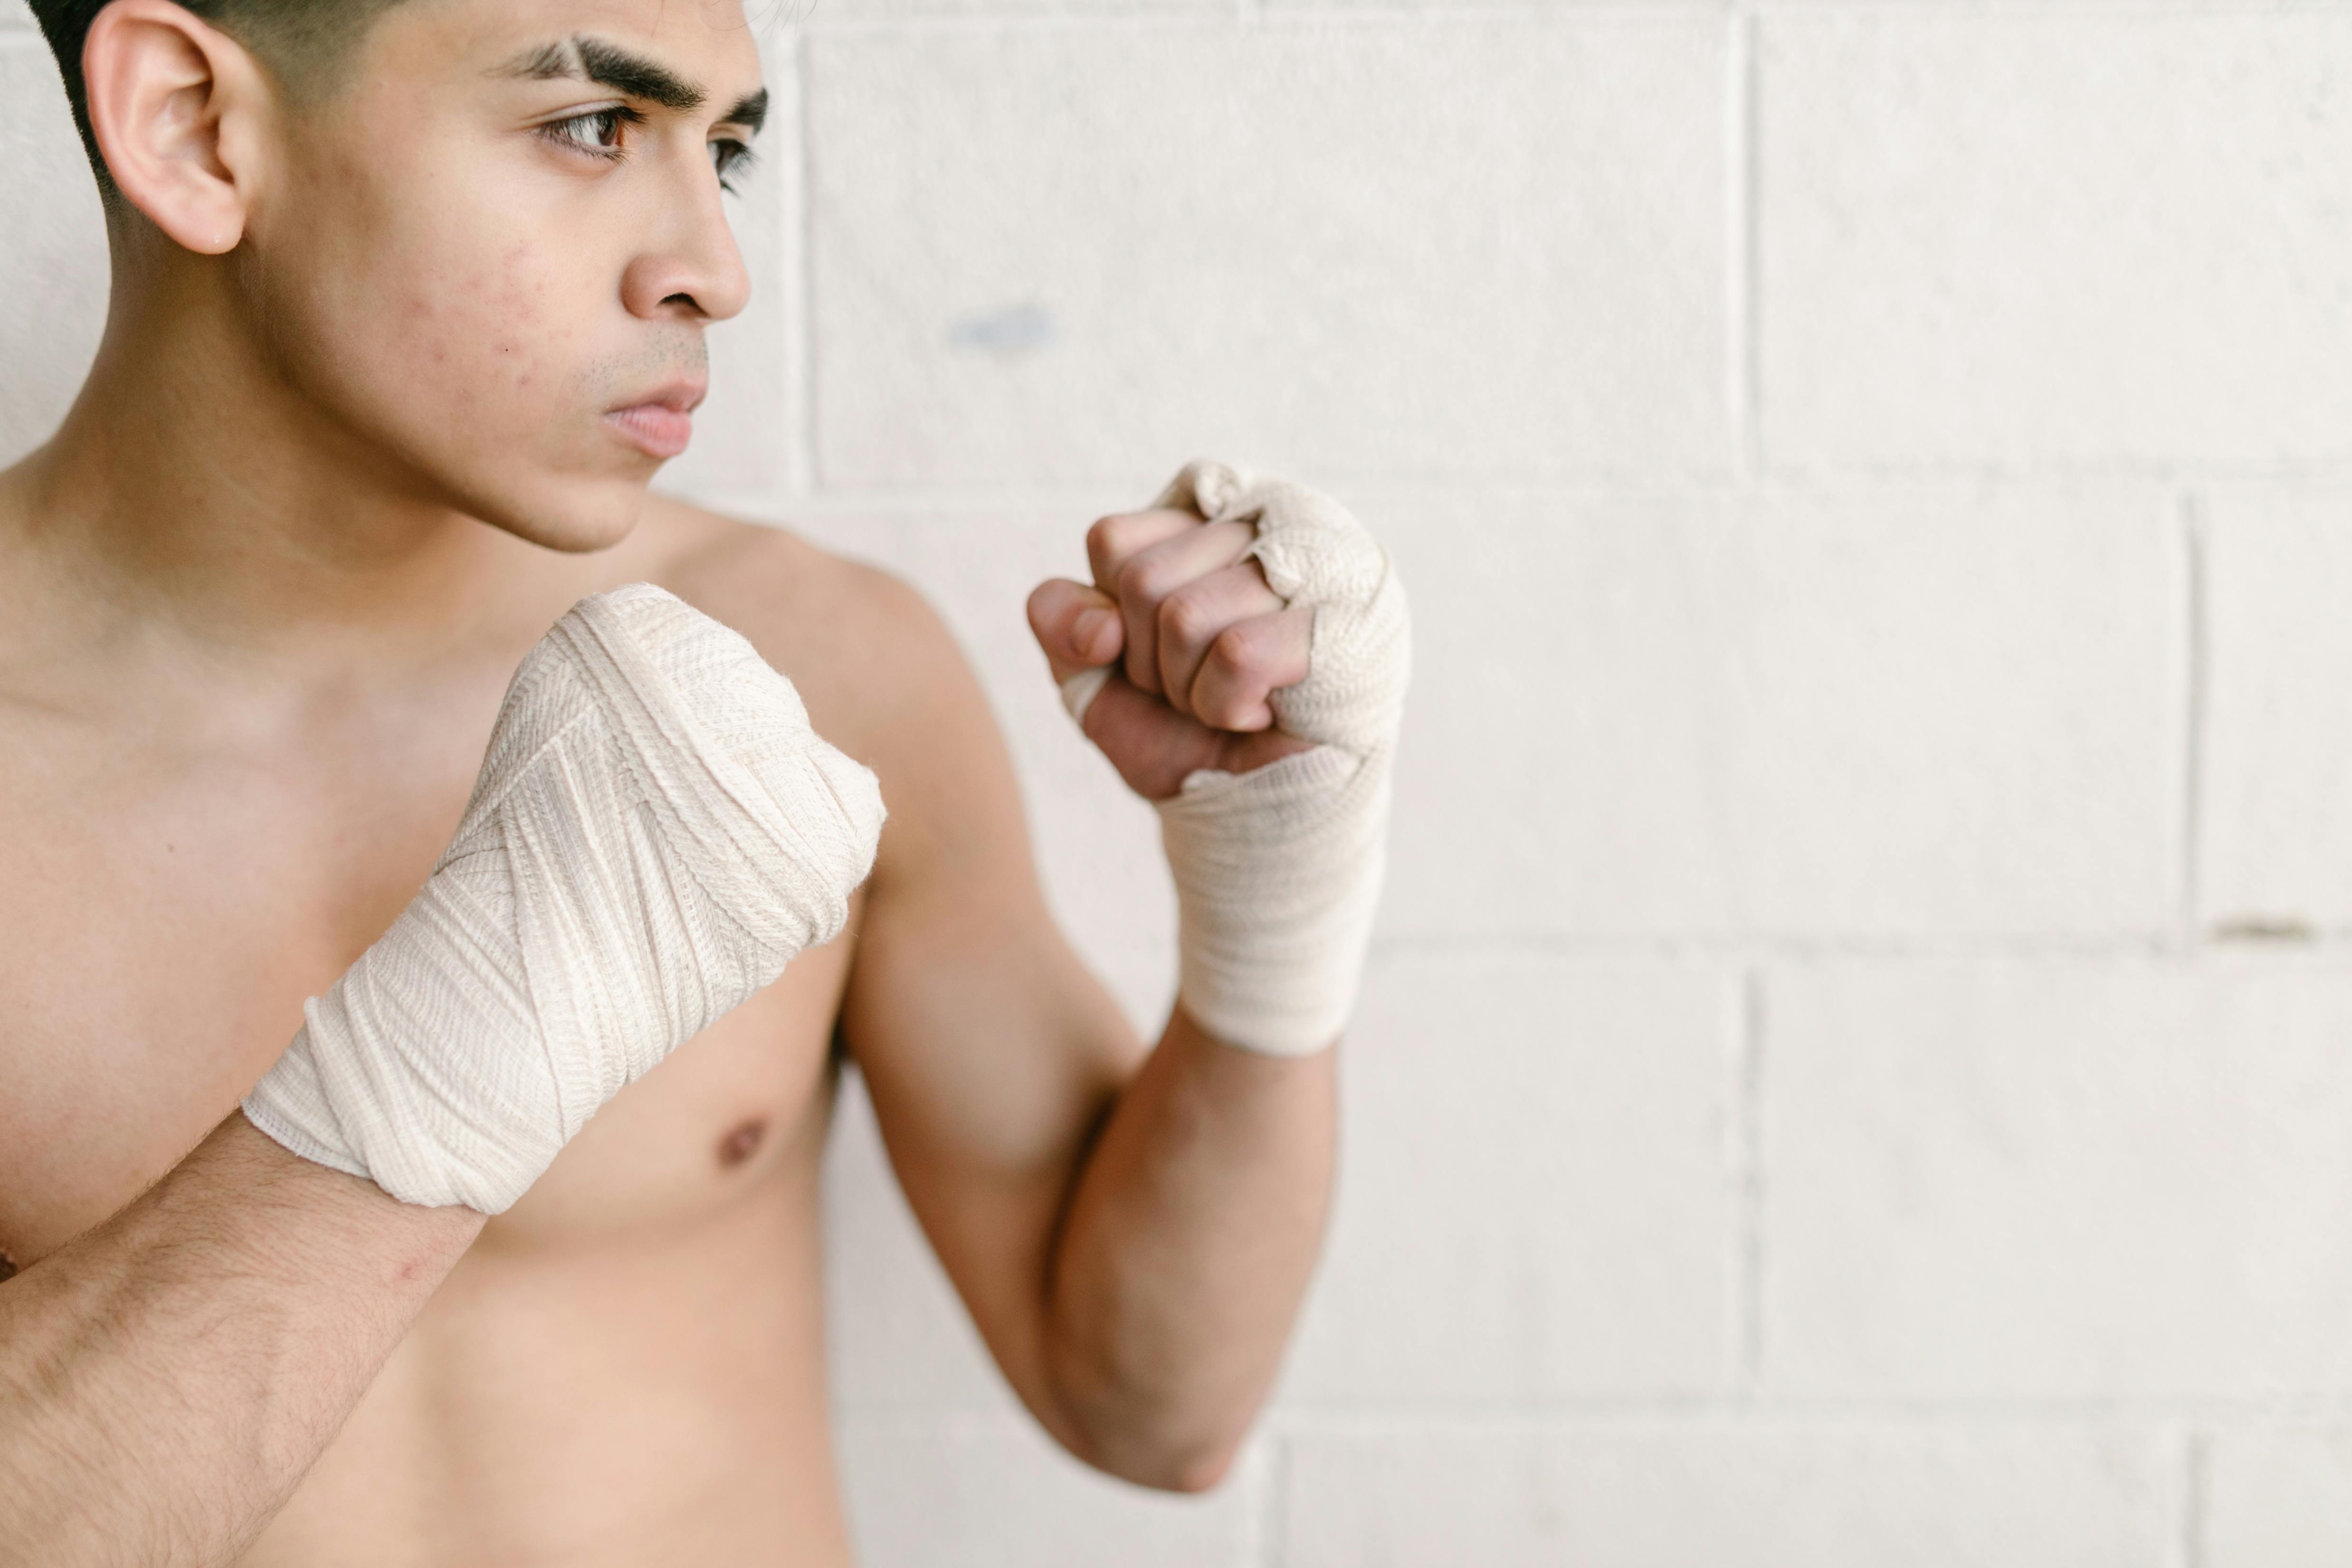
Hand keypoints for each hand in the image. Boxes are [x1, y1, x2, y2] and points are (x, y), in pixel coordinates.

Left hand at [1027, 508, 1317, 799]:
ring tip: (1235, 699)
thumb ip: (1063, 622)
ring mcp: (1310, 567)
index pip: (1111, 542)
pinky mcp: (1340, 623)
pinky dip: (1228, 705)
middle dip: (1152, 663)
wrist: (1250, 810)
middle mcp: (1262, 526)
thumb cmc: (1185, 729)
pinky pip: (1237, 653)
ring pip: (1185, 617)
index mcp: (1201, 522)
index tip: (1156, 653)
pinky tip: (1263, 713)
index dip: (1114, 620)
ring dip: (1190, 690)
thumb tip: (1100, 627)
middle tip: (1200, 685)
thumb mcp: (1096, 676)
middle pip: (1142, 581)